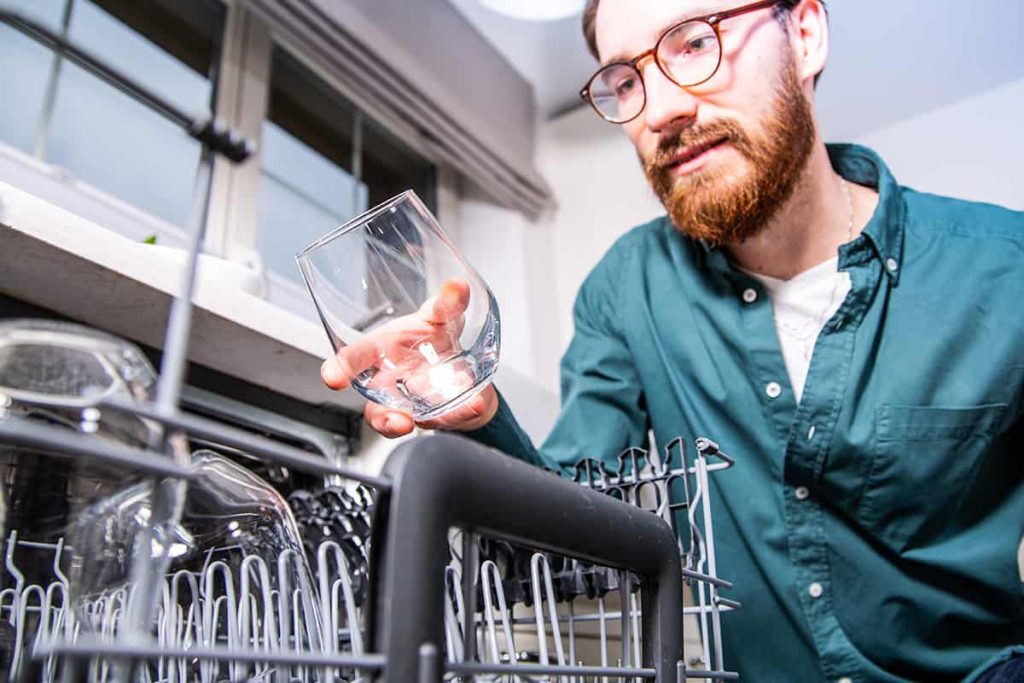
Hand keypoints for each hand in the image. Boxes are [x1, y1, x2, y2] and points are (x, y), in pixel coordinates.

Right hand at [320, 278, 498, 437]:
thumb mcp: (442, 317)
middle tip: (397, 421)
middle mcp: (390, 381)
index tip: (333, 378)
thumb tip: (456, 285)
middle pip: (375, 404)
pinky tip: (473, 406)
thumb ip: (448, 303)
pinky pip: (442, 419)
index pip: (355, 360)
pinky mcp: (434, 414)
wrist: (463, 366)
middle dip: (384, 417)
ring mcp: (410, 402)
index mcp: (383, 350)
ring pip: (402, 422)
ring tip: (434, 420)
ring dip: (416, 426)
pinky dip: (460, 413)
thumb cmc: (435, 339)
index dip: (340, 369)